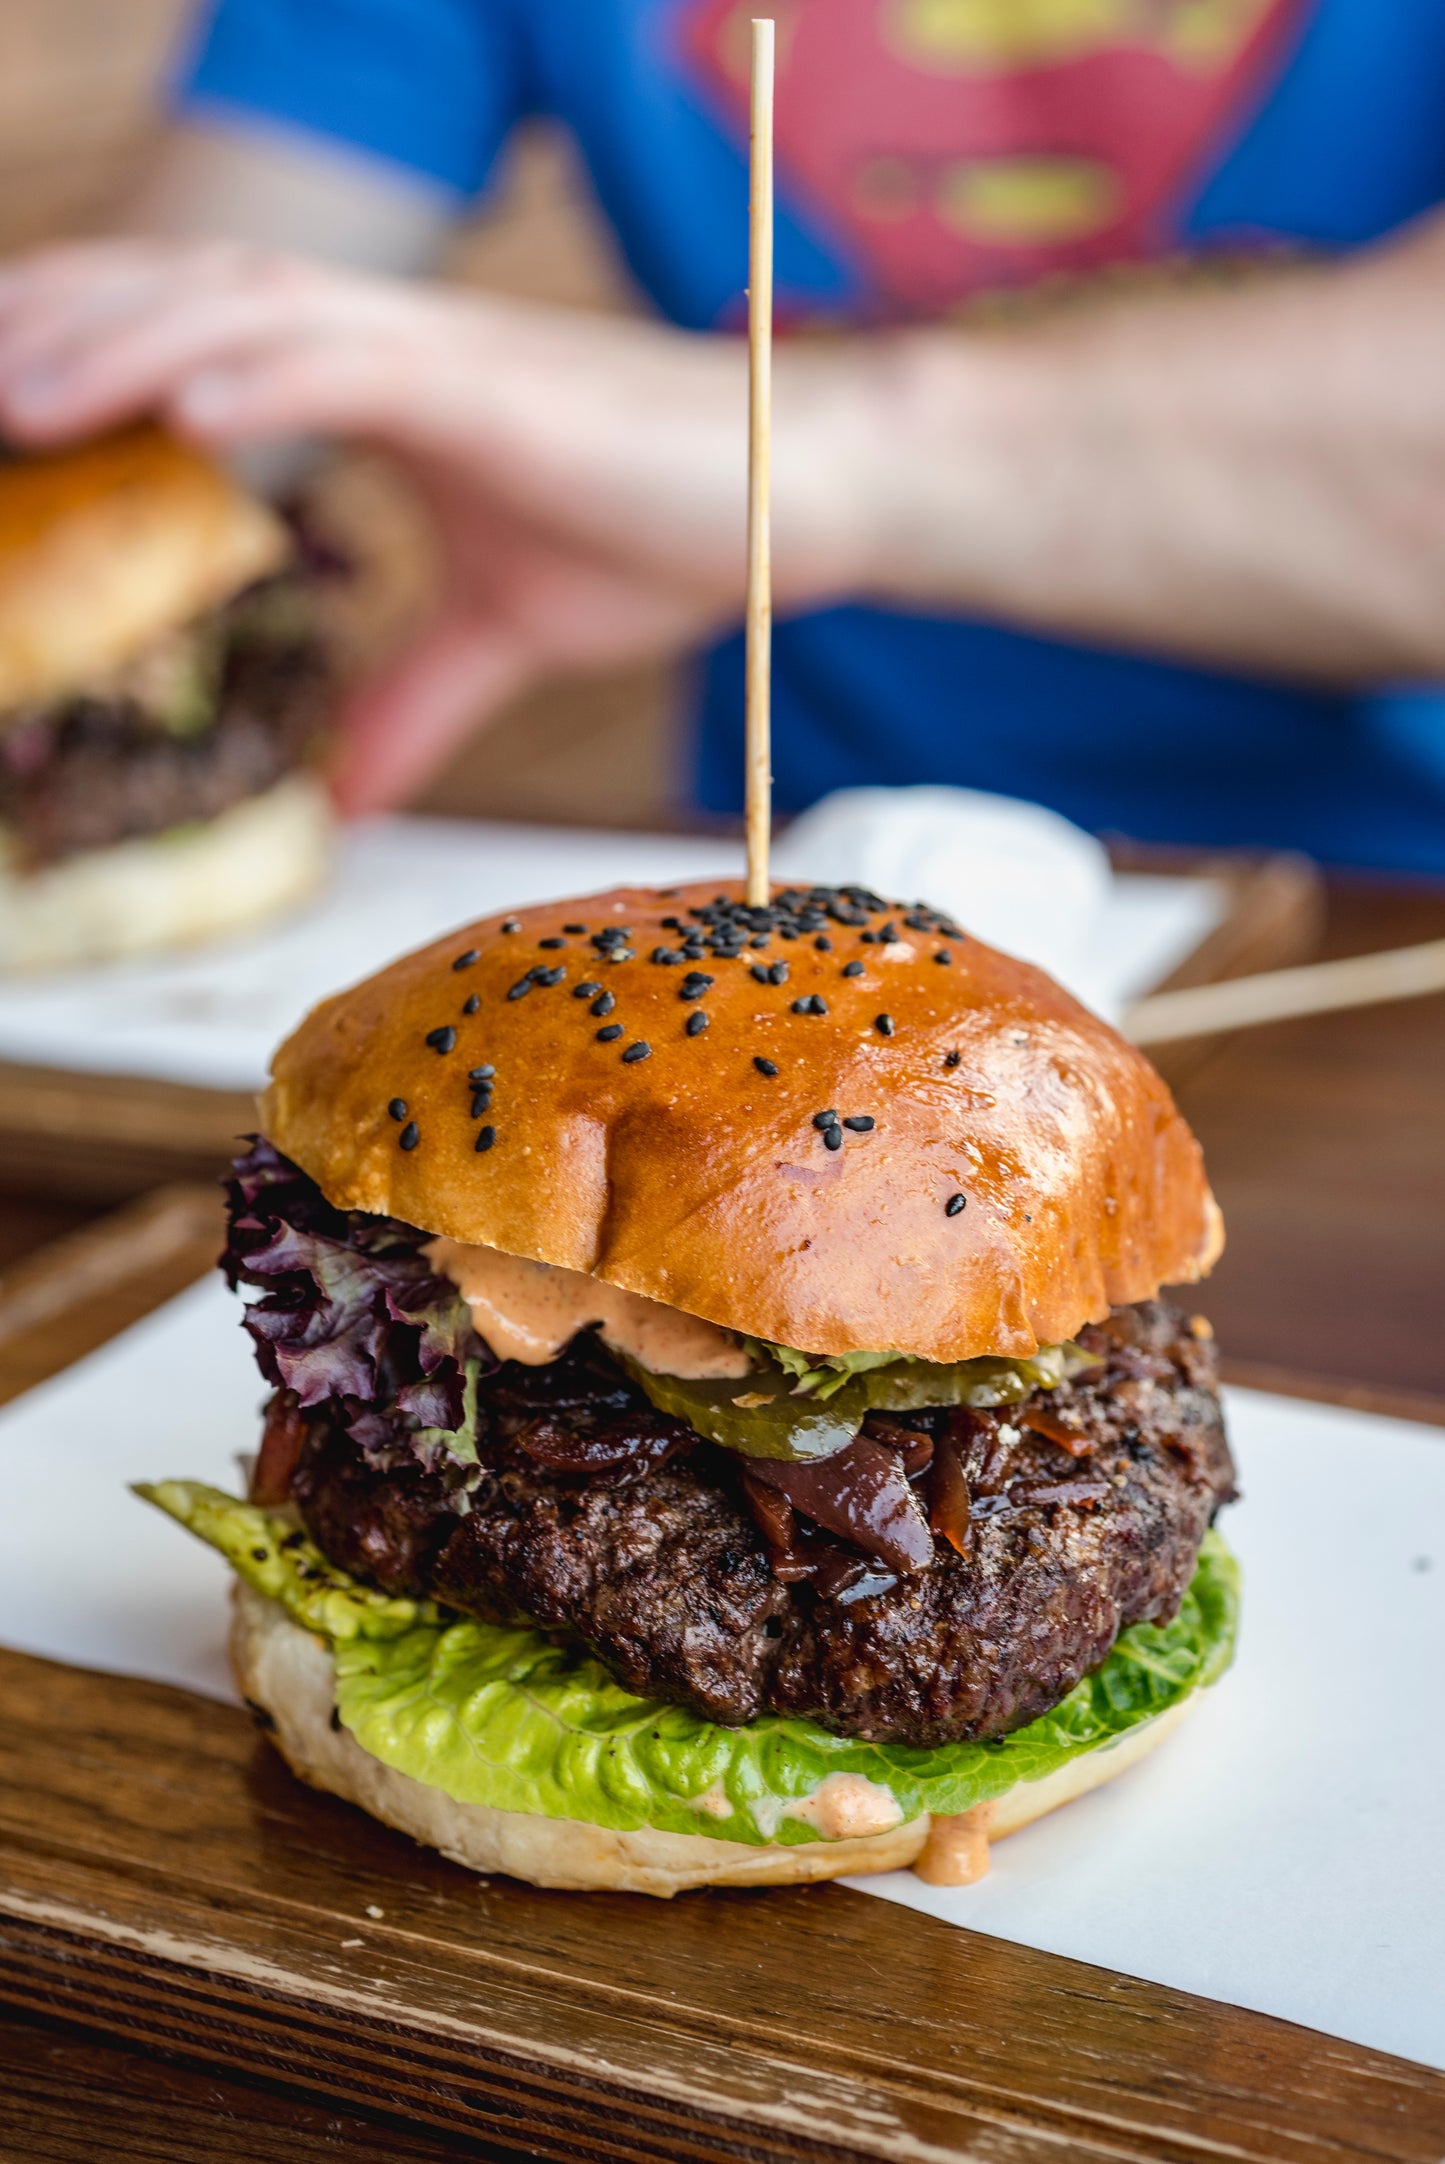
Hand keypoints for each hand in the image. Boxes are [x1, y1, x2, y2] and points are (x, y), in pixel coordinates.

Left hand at [0, 241, 879, 810]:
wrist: (805, 489)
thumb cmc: (671, 534)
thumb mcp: (506, 635)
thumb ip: (414, 700)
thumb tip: (345, 801)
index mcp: (388, 382)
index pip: (211, 339)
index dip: (102, 352)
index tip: (14, 409)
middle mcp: (394, 341)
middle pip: (192, 300)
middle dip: (68, 326)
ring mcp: (437, 347)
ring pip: (243, 308)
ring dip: (118, 339)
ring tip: (10, 395)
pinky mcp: (488, 377)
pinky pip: (347, 356)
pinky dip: (249, 368)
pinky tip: (167, 402)